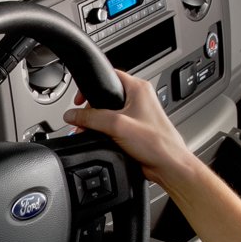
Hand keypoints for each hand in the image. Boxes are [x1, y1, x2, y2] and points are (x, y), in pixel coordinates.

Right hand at [62, 68, 196, 189]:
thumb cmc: (156, 143)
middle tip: (83, 121)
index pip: (110, 76)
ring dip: (97, 122)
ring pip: (109, 112)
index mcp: (138, 88)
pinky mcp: (135, 129)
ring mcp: (137, 114)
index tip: (80, 99)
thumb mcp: (117, 125)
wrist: (168, 165)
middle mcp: (139, 99)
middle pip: (106, 96)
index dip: (92, 84)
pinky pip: (114, 126)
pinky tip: (100, 139)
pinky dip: (105, 131)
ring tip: (89, 131)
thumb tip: (72, 115)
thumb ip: (91, 118)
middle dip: (91, 109)